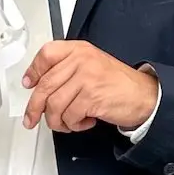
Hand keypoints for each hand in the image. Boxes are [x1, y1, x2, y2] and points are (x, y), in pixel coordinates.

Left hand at [21, 41, 158, 132]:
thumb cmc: (119, 83)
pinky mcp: (91, 96)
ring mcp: (86, 77)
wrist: (145, 96)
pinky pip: (69, 116)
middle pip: (45, 85)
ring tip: (67, 122)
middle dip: (35, 107)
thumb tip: (39, 84)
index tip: (28, 83)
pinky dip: (73, 125)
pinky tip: (83, 122)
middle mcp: (81, 60)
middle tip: (32, 118)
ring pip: (54, 104)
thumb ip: (67, 69)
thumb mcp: (92, 65)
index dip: (34, 71)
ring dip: (57, 121)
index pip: (47, 54)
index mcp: (79, 50)